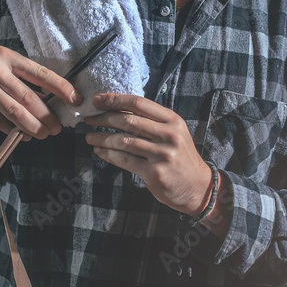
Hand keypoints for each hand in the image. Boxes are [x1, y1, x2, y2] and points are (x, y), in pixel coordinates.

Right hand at [0, 42, 81, 138]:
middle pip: (30, 98)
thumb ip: (17, 73)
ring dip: (33, 126)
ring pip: (15, 112)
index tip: (75, 100)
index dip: (61, 88)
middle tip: (58, 128)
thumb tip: (45, 95)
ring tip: (44, 135)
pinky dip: (12, 130)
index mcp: (7, 56)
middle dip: (48, 116)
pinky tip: (22, 136)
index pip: (41, 74)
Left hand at [83, 93, 212, 215]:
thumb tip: (117, 110)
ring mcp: (162, 154)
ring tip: (89, 137)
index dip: (115, 100)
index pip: (139, 103)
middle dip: (103, 119)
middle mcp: (169, 135)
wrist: (199, 187)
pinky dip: (109, 154)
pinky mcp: (155, 173)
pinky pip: (125, 160)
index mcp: (173, 120)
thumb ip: (151, 122)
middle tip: (88, 120)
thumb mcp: (173, 133)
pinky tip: (100, 151)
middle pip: (129, 121)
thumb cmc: (180, 157)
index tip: (97, 100)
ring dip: (102, 138)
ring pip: (124, 141)